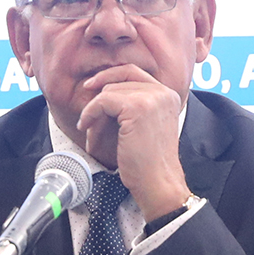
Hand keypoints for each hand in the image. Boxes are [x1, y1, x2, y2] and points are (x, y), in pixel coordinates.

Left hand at [73, 64, 191, 217]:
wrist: (157, 182)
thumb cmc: (148, 162)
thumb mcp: (145, 125)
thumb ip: (133, 105)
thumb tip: (103, 89)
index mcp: (168, 95)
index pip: (134, 72)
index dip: (111, 75)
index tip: (93, 85)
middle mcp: (163, 93)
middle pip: (122, 75)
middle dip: (101, 88)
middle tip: (85, 97)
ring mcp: (152, 98)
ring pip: (110, 90)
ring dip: (94, 108)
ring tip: (90, 127)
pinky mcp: (137, 107)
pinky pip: (103, 100)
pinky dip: (90, 112)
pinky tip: (86, 125)